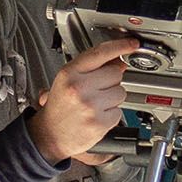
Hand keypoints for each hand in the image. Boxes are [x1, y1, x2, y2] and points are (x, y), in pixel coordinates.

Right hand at [28, 35, 137, 164]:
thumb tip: (118, 62)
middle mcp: (79, 88)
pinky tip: (97, 117)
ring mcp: (90, 106)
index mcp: (69, 74)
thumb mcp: (66, 81)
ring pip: (120, 92)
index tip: (132, 44)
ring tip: (96, 105)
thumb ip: (90, 69)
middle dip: (111, 81)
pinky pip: (119, 112)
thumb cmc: (58, 109)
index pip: (100, 53)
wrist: (49, 136)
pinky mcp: (100, 123)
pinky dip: (111, 115)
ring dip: (113, 99)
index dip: (120, 46)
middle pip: (115, 73)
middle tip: (97, 91)